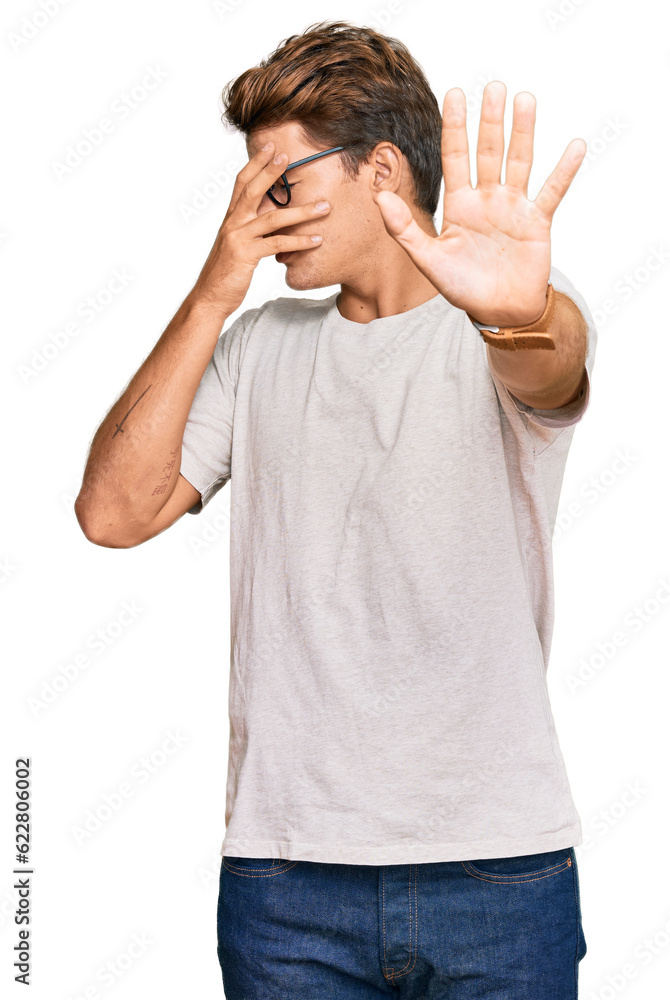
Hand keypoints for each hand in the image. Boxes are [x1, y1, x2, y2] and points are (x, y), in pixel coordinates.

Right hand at [192, 143, 330, 316]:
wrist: (210, 297)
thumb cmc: (226, 273)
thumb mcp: (237, 246)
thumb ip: (251, 230)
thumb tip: (270, 220)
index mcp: (231, 218)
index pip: (242, 183)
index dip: (256, 164)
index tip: (271, 147)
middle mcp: (233, 223)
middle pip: (253, 189)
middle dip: (271, 171)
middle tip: (289, 157)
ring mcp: (238, 238)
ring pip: (273, 218)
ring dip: (302, 211)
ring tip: (325, 207)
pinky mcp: (246, 255)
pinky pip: (277, 244)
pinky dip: (299, 242)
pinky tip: (316, 240)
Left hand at [373, 81, 585, 326]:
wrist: (498, 312)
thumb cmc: (463, 287)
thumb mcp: (428, 259)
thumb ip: (404, 229)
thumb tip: (379, 197)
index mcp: (460, 204)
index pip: (455, 156)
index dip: (455, 126)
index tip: (454, 93)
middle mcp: (487, 199)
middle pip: (488, 151)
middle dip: (490, 120)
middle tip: (494, 86)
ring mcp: (514, 207)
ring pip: (519, 161)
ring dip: (522, 132)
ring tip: (524, 99)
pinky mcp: (537, 222)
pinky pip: (552, 191)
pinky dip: (564, 170)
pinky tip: (575, 146)